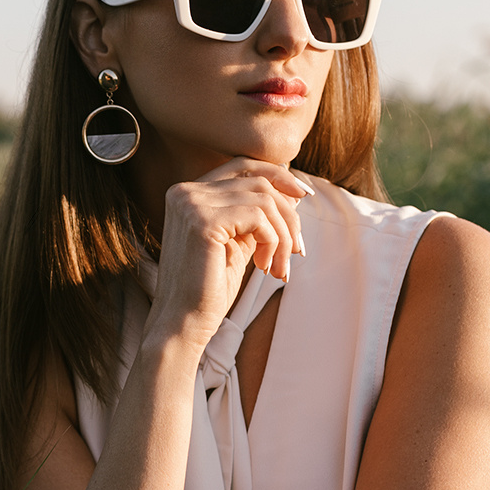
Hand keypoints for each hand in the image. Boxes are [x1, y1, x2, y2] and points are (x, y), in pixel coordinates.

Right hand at [150, 158, 311, 351]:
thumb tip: (295, 194)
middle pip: (259, 182)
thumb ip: (257, 216)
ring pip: (264, 199)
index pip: (243, 166)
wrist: (184, 323)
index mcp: (188, 193)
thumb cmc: (209, 289)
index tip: (305, 198)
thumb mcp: (238, 243)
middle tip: (297, 251)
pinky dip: (273, 241)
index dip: (278, 176)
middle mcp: (185, 191)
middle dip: (288, 216)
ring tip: (279, 267)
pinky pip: (259, 217)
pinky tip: (264, 266)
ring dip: (283, 235)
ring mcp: (191, 204)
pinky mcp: (203, 222)